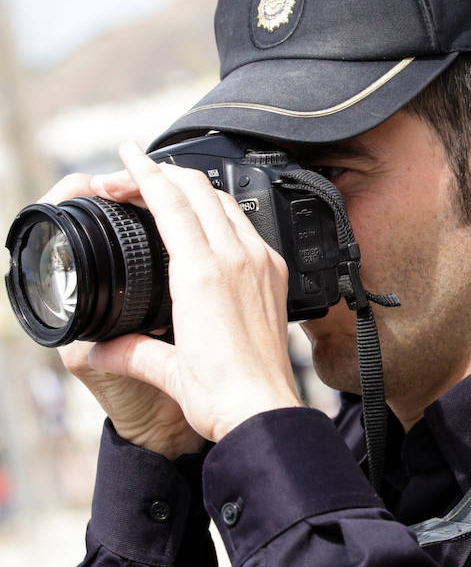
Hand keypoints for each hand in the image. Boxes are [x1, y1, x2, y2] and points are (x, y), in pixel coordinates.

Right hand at [87, 143, 301, 442]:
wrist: (263, 410)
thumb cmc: (221, 393)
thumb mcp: (166, 368)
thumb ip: (130, 351)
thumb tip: (100, 348)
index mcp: (201, 272)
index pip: (169, 201)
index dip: (143, 173)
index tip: (126, 156)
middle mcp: (235, 258)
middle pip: (197, 189)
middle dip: (162, 173)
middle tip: (136, 175)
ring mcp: (259, 263)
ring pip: (225, 201)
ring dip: (193, 188)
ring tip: (169, 189)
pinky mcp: (275, 274)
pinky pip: (247, 224)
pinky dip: (222, 210)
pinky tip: (210, 220)